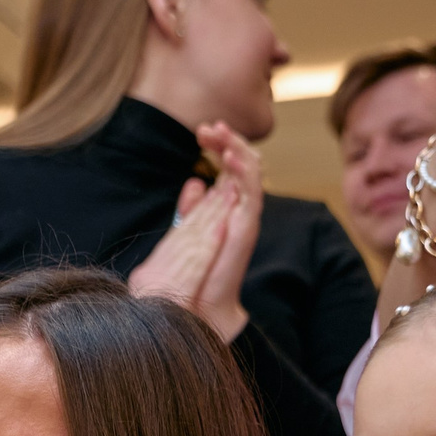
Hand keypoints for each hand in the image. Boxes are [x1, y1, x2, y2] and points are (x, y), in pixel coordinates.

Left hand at [128, 124, 261, 341]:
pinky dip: (243, 172)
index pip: (229, 167)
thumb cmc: (191, 278)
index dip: (219, 146)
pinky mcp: (246, 228)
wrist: (195, 308)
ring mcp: (244, 218)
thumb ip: (192, 211)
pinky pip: (251, 194)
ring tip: (220, 133)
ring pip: (250, 173)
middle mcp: (239, 210)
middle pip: (243, 165)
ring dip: (236, 149)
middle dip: (228, 141)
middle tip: (207, 128)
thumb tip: (195, 183)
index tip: (202, 131)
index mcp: (226, 208)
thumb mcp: (185, 236)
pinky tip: (229, 156)